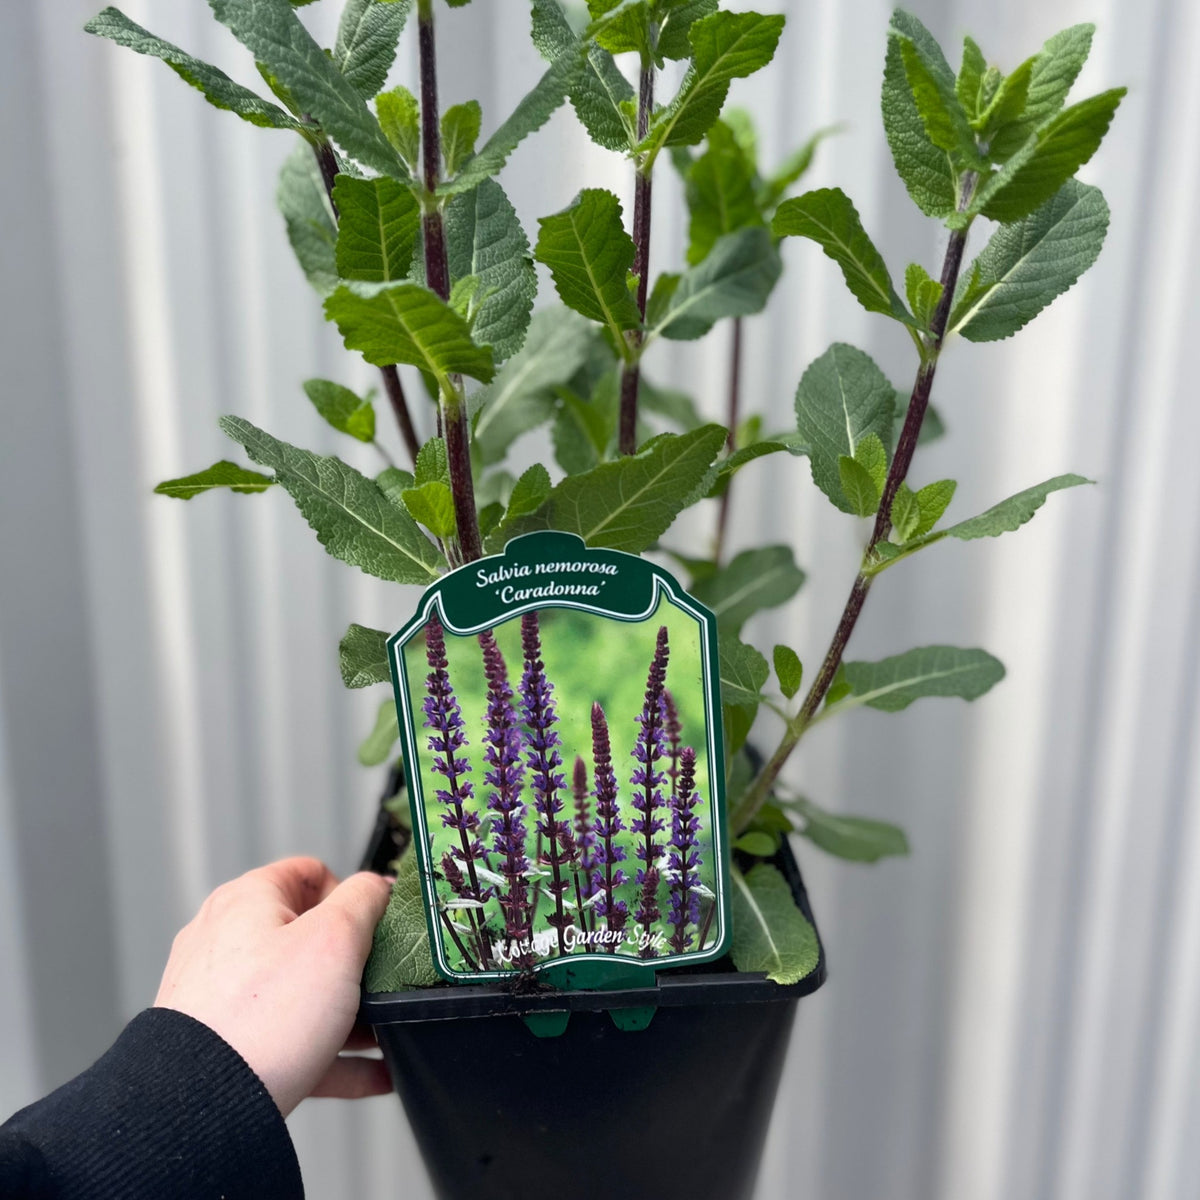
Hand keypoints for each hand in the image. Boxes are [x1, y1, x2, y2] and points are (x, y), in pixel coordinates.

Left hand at [154, 856, 393, 1116]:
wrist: (205, 1107)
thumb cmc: (261, 1019)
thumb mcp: (335, 939)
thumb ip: (365, 899)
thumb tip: (377, 886)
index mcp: (247, 901)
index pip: (310, 873)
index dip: (350, 894)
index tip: (374, 924)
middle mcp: (226, 942)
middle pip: (307, 937)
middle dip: (354, 962)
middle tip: (382, 981)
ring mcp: (222, 996)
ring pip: (301, 995)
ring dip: (349, 1013)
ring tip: (385, 1032)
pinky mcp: (226, 1045)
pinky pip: (291, 1042)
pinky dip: (332, 1053)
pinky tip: (373, 1072)